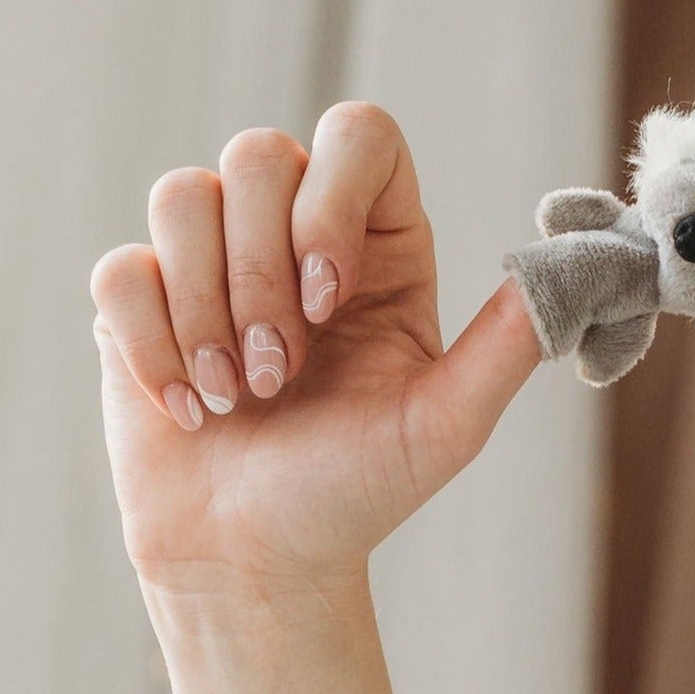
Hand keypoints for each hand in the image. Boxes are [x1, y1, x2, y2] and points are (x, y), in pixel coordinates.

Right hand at [90, 103, 541, 600]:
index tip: (328, 299)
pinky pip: (121, 270)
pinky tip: (186, 409)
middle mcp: (290, 231)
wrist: (257, 560)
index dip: (332, 196)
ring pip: (180, 198)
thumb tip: (572, 269)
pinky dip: (152, 346)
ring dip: (204, 313)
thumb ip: (508, 344)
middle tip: (280, 375)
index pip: (358, 134)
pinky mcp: (138, 301)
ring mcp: (207, 260)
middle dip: (260, 275)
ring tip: (232, 398)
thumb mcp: (446, 425)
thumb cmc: (354, 493)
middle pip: (257, 156)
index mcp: (375, 243)